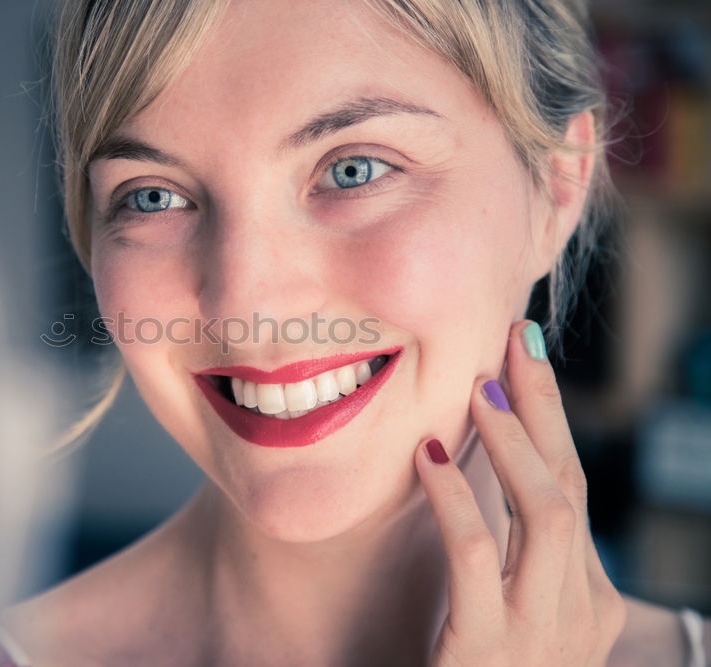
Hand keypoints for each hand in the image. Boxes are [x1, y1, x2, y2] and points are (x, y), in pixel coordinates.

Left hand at [414, 319, 626, 665]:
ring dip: (515, 444)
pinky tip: (429, 456)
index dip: (550, 417)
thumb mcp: (504, 610)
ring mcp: (542, 636)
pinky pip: (477, 559)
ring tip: (478, 390)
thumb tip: (476, 457)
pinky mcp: (487, 653)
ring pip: (548, 515)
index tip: (524, 351)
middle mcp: (579, 613)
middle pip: (569, 486)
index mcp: (586, 600)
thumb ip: (506, 549)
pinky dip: (457, 500)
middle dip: (544, 409)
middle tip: (512, 343)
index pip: (573, 487)